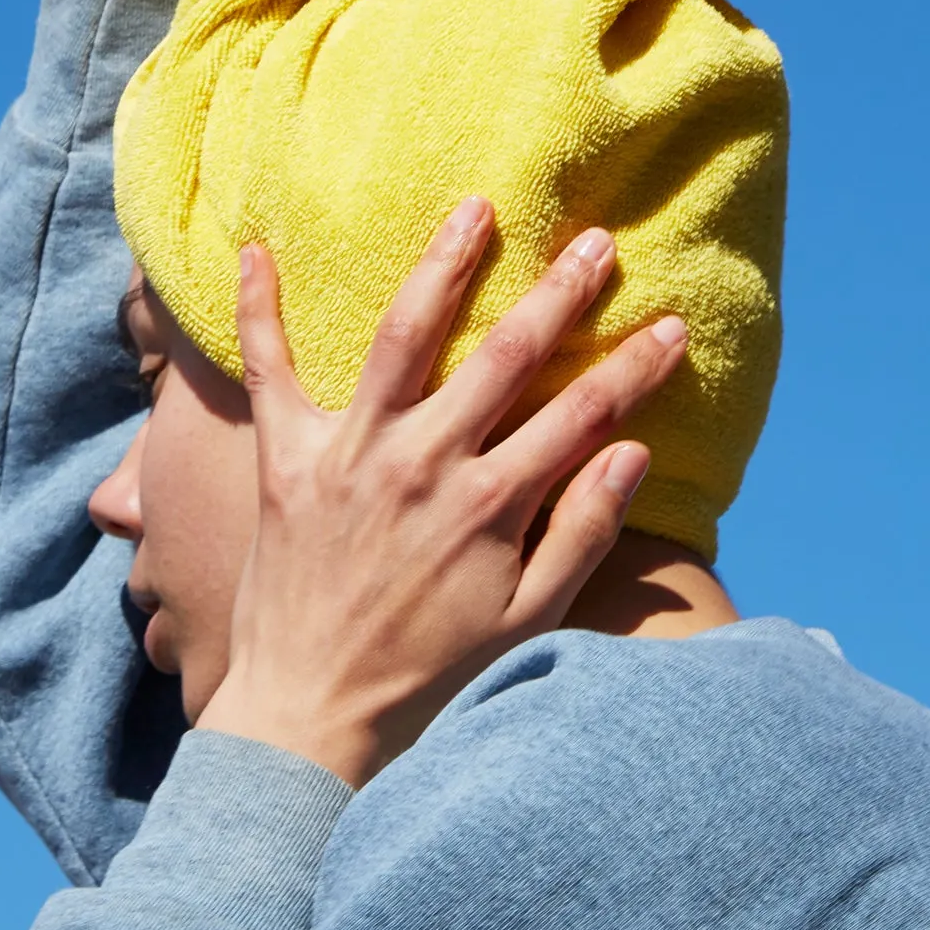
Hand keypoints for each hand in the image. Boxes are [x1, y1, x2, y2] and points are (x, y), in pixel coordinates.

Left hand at [195, 203, 688, 786]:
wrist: (307, 721)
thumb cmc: (425, 678)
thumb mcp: (523, 623)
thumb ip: (579, 534)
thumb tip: (630, 452)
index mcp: (487, 506)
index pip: (580, 415)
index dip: (634, 368)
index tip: (672, 324)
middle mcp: (423, 465)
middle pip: (504, 356)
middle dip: (559, 294)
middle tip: (596, 240)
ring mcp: (351, 455)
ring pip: (404, 337)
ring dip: (443, 267)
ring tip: (474, 208)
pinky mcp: (285, 461)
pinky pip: (268, 371)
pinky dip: (259, 309)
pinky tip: (257, 250)